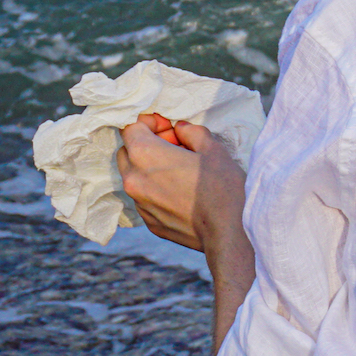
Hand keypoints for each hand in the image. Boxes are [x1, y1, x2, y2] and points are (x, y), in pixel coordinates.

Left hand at [117, 114, 245, 253]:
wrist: (228, 232)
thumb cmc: (223, 187)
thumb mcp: (213, 149)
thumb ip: (191, 132)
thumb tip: (180, 130)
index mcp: (145, 155)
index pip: (131, 127)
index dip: (149, 123)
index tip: (168, 127)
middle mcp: (133, 179)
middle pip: (126, 151)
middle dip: (146, 145)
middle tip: (174, 147)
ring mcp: (139, 203)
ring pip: (134, 177)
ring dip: (150, 169)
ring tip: (179, 173)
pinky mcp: (149, 222)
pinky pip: (145, 199)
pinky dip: (157, 191)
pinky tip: (182, 195)